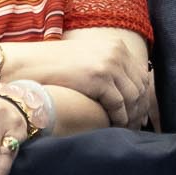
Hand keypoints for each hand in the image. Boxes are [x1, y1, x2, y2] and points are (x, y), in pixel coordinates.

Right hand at [11, 34, 151, 127]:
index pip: (141, 74)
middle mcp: (117, 52)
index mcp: (117, 46)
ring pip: (132, 96)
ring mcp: (109, 64)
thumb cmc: (57, 65)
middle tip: (137, 125)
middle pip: (141, 85)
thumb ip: (109, 67)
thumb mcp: (89, 58)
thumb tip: (127, 89)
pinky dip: (119, 117)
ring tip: (127, 128)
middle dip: (140, 108)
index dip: (144, 95)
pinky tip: (115, 126)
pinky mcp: (99, 78)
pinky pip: (118, 104)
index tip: (141, 112)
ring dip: (131, 115)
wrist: (30, 63)